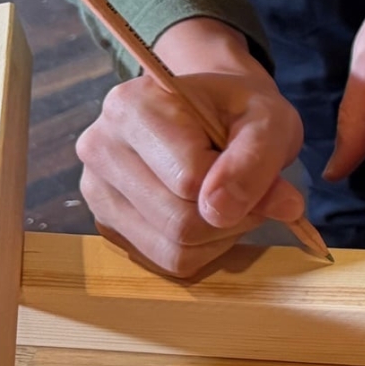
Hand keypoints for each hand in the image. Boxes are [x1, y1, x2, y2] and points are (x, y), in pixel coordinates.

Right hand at [75, 18, 307, 277]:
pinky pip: (165, 259)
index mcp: (131, 106)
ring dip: (219, 234)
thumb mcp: (266, 118)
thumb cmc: (238, 111)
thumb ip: (256, 158)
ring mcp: (97, 190)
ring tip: (229, 197)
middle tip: (251, 189)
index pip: (189, 179)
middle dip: (230, 214)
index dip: (237, 182)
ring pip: (172, 247)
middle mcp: (100, 147)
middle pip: (178, 220)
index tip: (252, 162)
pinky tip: (207, 212)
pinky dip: (201, 247)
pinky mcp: (109, 223)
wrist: (213, 111)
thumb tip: (226, 211)